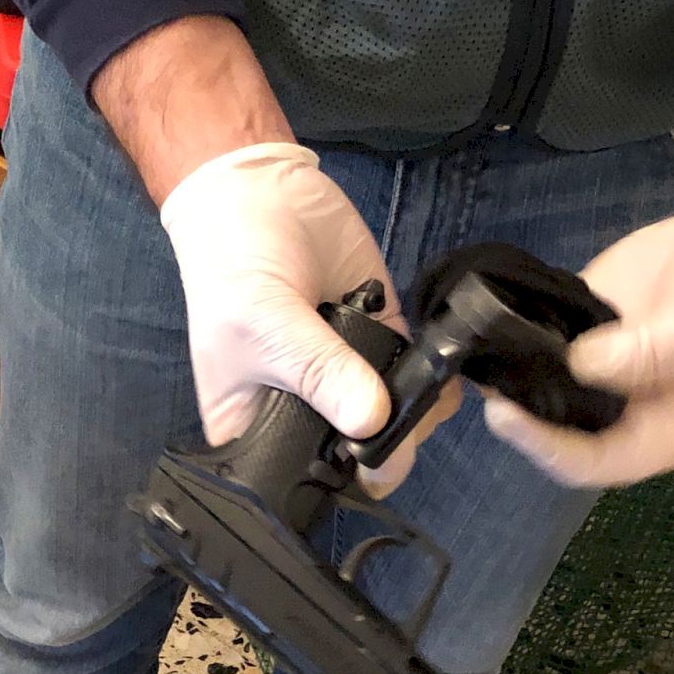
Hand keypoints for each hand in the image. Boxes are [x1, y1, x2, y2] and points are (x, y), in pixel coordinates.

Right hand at [161, 142, 457, 490]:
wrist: (258, 191)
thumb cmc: (234, 268)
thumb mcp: (265, 325)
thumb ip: (320, 373)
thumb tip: (371, 419)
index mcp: (255, 429)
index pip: (301, 482)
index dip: (337, 482)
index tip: (366, 458)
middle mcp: (306, 413)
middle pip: (360, 457)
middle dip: (389, 443)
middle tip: (396, 411)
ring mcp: (350, 377)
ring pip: (399, 421)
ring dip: (419, 410)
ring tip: (419, 383)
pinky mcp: (384, 339)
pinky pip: (419, 376)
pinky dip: (437, 377)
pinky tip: (439, 363)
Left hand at [484, 190, 673, 486]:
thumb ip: (651, 353)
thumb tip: (582, 362)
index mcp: (659, 436)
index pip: (592, 462)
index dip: (547, 448)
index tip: (506, 417)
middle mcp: (619, 414)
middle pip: (556, 434)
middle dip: (517, 416)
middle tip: (481, 381)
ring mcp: (595, 376)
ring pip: (540, 392)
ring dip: (506, 378)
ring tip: (471, 353)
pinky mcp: (578, 336)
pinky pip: (538, 346)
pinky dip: (510, 338)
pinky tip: (483, 321)